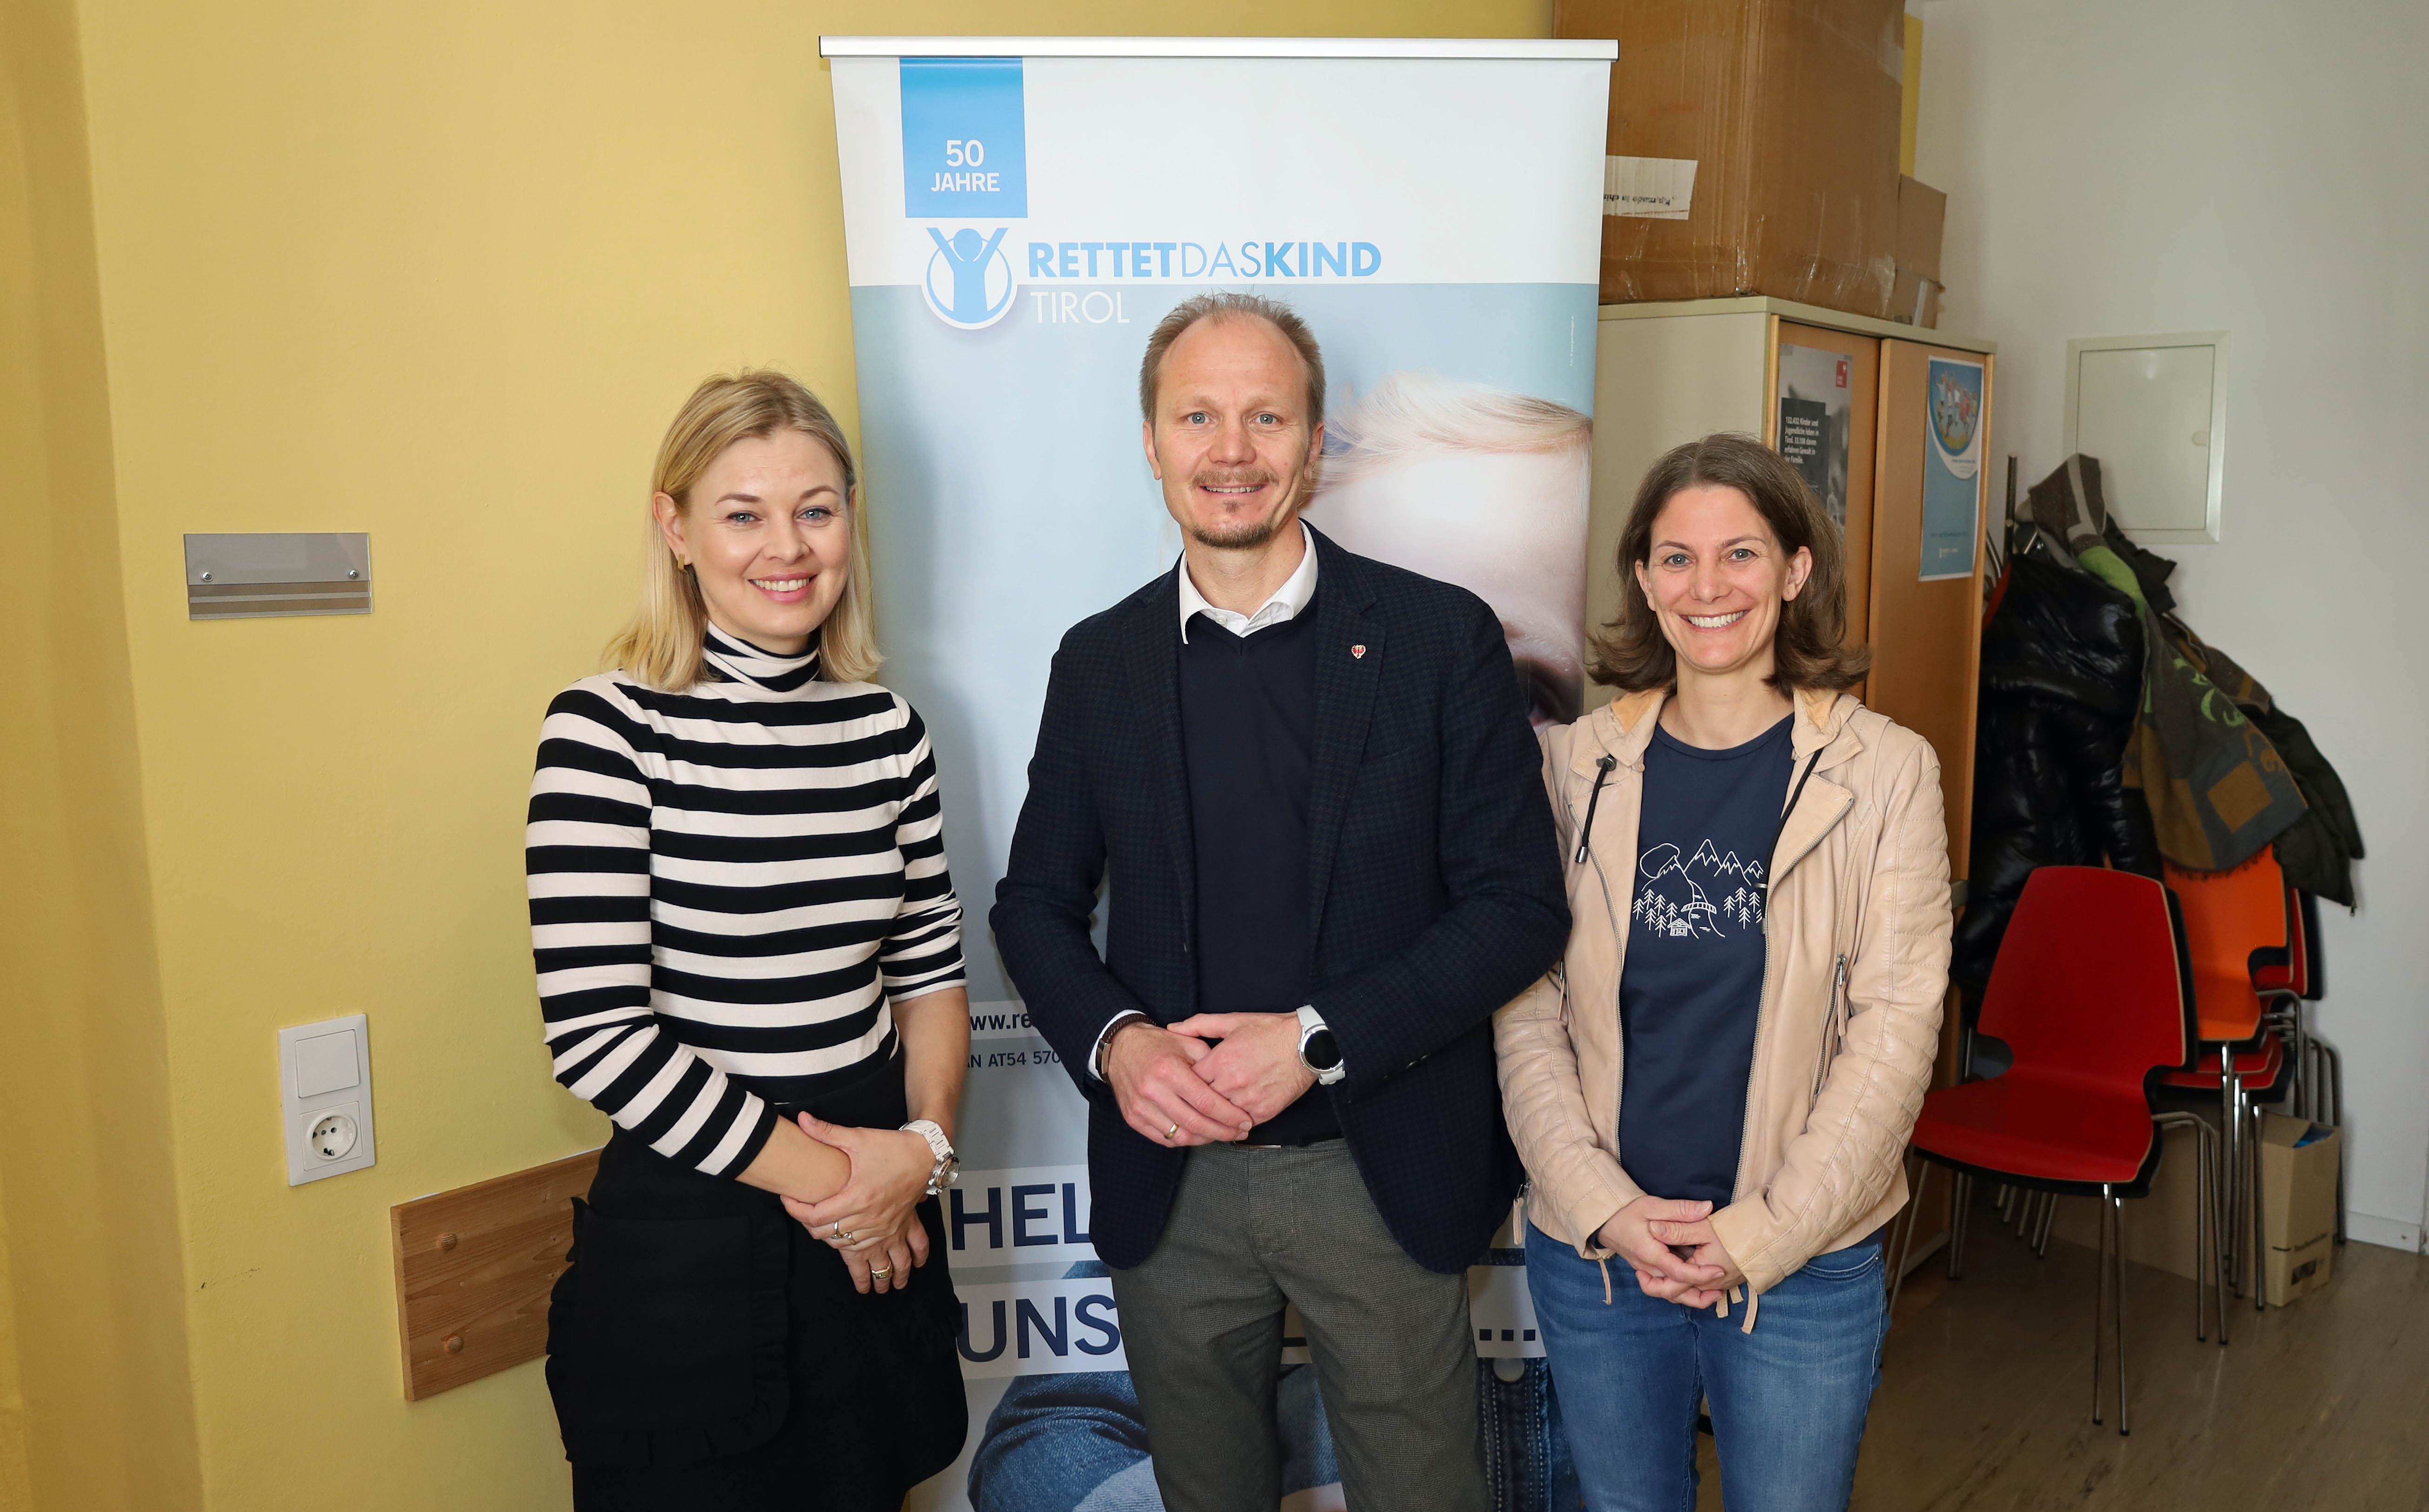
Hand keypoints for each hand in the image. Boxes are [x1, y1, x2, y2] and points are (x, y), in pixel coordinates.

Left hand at [783, 1115, 933, 1293]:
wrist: (926, 1156)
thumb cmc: (892, 1147)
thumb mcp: (858, 1137)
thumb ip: (827, 1131)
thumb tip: (802, 1119)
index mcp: (857, 1197)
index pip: (816, 1216)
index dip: (796, 1211)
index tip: (788, 1200)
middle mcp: (869, 1217)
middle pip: (827, 1235)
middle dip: (809, 1226)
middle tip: (802, 1212)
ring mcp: (882, 1227)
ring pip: (846, 1246)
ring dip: (830, 1240)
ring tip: (820, 1227)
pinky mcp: (892, 1230)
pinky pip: (867, 1250)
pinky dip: (853, 1248)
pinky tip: (846, 1238)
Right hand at [1105, 1020, 1254, 1145]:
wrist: (1121, 1048)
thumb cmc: (1157, 1044)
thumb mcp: (1187, 1043)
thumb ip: (1210, 1063)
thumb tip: (1232, 1086)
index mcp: (1169, 1070)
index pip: (1205, 1102)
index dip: (1229, 1116)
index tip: (1244, 1120)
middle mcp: (1153, 1090)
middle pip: (1195, 1123)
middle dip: (1223, 1132)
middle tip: (1239, 1132)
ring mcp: (1141, 1107)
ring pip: (1181, 1135)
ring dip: (1205, 1138)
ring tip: (1221, 1133)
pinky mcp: (1133, 1118)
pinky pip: (1164, 1138)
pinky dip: (1185, 1139)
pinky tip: (1198, 1133)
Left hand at [1166, 1012, 1316, 1126]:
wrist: (1307, 1044)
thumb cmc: (1271, 1031)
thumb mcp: (1233, 1021)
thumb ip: (1199, 1024)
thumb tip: (1172, 1027)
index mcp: (1221, 1059)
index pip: (1189, 1080)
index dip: (1184, 1082)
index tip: (1183, 1083)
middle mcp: (1232, 1081)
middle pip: (1200, 1102)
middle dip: (1193, 1102)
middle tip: (1187, 1105)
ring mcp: (1248, 1099)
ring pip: (1219, 1117)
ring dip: (1212, 1117)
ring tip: (1204, 1117)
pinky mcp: (1264, 1111)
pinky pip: (1240, 1124)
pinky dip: (1233, 1124)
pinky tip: (1227, 1121)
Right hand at [1595, 1197, 1729, 1307]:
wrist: (1604, 1219)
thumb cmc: (1626, 1211)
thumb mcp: (1653, 1205)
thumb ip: (1681, 1209)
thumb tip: (1707, 1208)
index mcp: (1649, 1253)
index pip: (1677, 1271)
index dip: (1700, 1274)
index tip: (1719, 1270)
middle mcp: (1647, 1268)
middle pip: (1673, 1291)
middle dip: (1698, 1295)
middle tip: (1720, 1289)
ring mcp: (1646, 1272)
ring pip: (1668, 1294)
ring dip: (1691, 1297)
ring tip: (1713, 1293)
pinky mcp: (1648, 1271)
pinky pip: (1665, 1288)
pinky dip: (1681, 1290)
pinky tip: (1697, 1285)